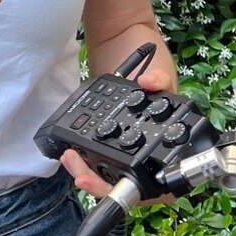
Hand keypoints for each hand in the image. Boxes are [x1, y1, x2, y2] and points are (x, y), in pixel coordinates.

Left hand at [63, 29, 179, 202]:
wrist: (125, 42)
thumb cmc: (153, 67)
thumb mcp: (163, 75)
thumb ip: (161, 82)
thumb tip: (150, 84)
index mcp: (166, 148)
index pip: (154, 185)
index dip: (135, 193)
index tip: (117, 186)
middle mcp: (145, 153)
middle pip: (124, 185)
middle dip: (101, 184)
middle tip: (82, 175)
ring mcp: (123, 148)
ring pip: (106, 173)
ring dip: (88, 172)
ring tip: (71, 159)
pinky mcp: (103, 138)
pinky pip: (93, 155)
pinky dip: (82, 156)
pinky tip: (69, 148)